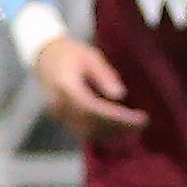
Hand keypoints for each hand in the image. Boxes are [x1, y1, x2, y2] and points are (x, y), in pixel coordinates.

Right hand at [32, 34, 148, 140]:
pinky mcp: (60, 117)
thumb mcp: (90, 56)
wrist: (44, 55)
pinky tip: (118, 131)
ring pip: (86, 132)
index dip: (118, 117)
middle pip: (91, 124)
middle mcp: (59, 104)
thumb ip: (104, 75)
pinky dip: (101, 133)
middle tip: (143, 124)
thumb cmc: (70, 52)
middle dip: (118, 127)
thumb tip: (120, 95)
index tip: (140, 118)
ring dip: (111, 134)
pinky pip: (81, 131)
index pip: (94, 109)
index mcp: (66, 86)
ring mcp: (57, 113)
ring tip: (134, 129)